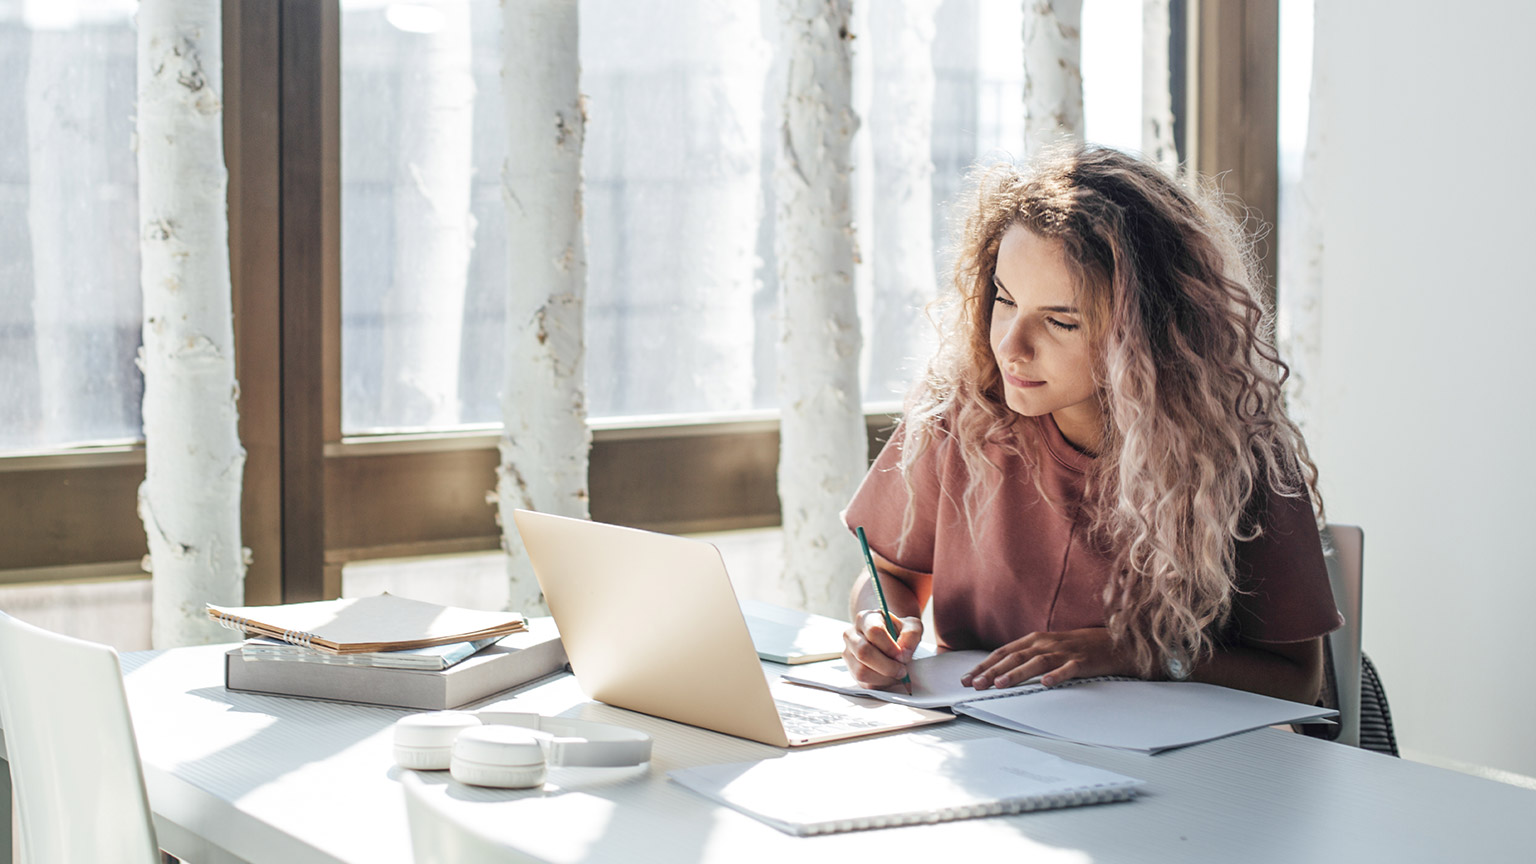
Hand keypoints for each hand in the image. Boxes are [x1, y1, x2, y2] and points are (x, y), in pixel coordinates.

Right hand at [842, 610, 923, 689]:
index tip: (903, 656)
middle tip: (903, 670)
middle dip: (887, 666)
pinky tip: (890, 677)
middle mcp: (851, 635)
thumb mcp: (911, 626)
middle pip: (863, 652)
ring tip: (897, 673)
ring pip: (861, 670)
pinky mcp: (851, 671)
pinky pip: (864, 682)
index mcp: (865, 619)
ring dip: (884, 677)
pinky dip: (880, 683)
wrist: (891, 641)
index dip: (890, 647)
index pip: (874, 631)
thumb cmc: (900, 632)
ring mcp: (848, 653)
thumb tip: (903, 654)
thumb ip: (911, 635)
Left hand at [961, 627, 1133, 689]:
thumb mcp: (1048, 648)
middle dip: (992, 671)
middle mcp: (1046, 643)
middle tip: (975, 684)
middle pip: (1014, 657)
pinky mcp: (1083, 661)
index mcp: (1035, 640)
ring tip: (1000, 685)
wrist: (1114, 642)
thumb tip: (999, 671)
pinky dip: (1057, 675)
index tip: (967, 678)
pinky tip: (1047, 684)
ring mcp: (1064, 652)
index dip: (984, 665)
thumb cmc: (1077, 647)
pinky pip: (1068, 669)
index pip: (1003, 652)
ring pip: (1036, 662)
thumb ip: (1026, 656)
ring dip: (1017, 673)